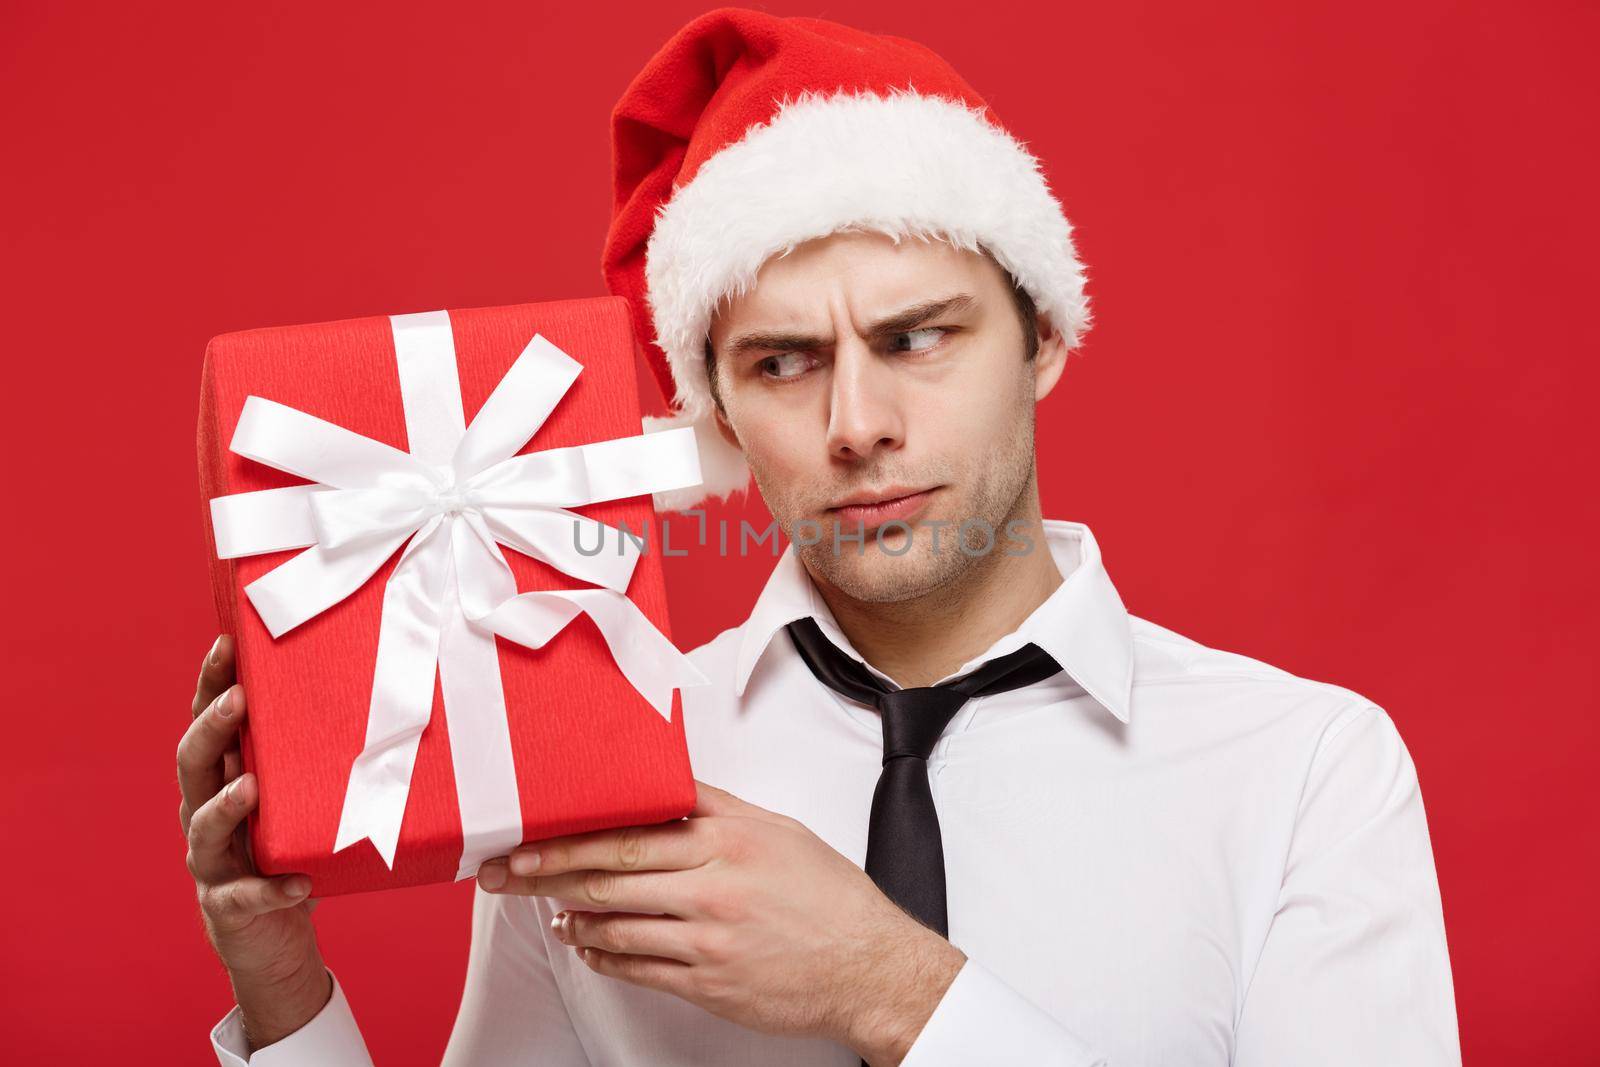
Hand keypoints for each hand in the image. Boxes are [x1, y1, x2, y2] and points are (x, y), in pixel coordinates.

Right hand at [178, 634, 330, 1050]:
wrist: (277, 938)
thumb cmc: (297, 851)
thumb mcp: (305, 799)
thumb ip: (318, 758)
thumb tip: (384, 694)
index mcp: (223, 779)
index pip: (207, 724)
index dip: (210, 685)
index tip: (228, 643)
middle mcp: (205, 814)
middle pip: (192, 765)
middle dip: (211, 729)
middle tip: (238, 700)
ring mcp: (212, 862)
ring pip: (204, 829)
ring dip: (228, 806)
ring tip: (251, 788)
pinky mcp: (228, 907)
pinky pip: (246, 897)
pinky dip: (271, 889)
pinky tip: (299, 884)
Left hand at [476, 781, 966, 1065]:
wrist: (868, 968)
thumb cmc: (829, 898)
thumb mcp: (778, 832)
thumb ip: (716, 809)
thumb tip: (663, 787)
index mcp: (728, 838)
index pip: (631, 827)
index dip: (572, 831)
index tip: (532, 829)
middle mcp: (713, 883)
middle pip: (608, 873)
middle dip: (545, 871)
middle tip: (505, 871)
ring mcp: (706, 936)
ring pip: (613, 923)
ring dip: (570, 917)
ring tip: (546, 909)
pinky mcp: (705, 981)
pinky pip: (636, 966)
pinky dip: (601, 955)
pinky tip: (585, 945)